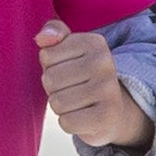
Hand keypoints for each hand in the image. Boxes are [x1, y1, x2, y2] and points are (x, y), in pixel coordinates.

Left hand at [37, 21, 149, 155]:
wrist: (113, 110)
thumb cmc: (81, 76)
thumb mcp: (68, 48)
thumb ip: (53, 32)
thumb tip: (41, 38)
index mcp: (95, 42)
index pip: (46, 56)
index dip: (50, 67)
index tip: (68, 70)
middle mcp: (105, 63)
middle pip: (49, 80)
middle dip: (54, 89)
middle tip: (73, 89)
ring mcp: (108, 90)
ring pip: (57, 102)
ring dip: (61, 107)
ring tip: (78, 102)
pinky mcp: (107, 117)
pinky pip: (66, 122)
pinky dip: (69, 122)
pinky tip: (83, 116)